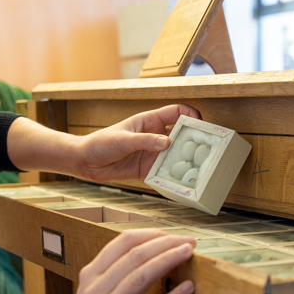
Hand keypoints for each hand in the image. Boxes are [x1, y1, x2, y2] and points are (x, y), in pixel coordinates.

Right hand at [56, 229, 195, 293]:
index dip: (150, 234)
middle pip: (134, 255)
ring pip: (141, 276)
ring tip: (189, 254)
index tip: (171, 234)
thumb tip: (147, 258)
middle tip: (189, 242)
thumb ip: (111, 279)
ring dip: (169, 260)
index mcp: (88, 278)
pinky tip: (188, 289)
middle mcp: (94, 291)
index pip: (121, 243)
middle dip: (165, 243)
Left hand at [75, 104, 200, 181]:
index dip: (190, 115)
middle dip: (194, 140)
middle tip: (207, 149)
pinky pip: (165, 172)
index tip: (201, 125)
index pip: (176, 112)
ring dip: (185, 160)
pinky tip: (182, 181)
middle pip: (181, 134)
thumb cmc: (101, 142)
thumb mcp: (123, 140)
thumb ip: (145, 141)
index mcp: (149, 121)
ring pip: (175, 155)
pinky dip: (174, 176)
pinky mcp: (148, 169)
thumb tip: (168, 142)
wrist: (86, 161)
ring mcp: (152, 153)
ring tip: (199, 168)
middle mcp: (155, 136)